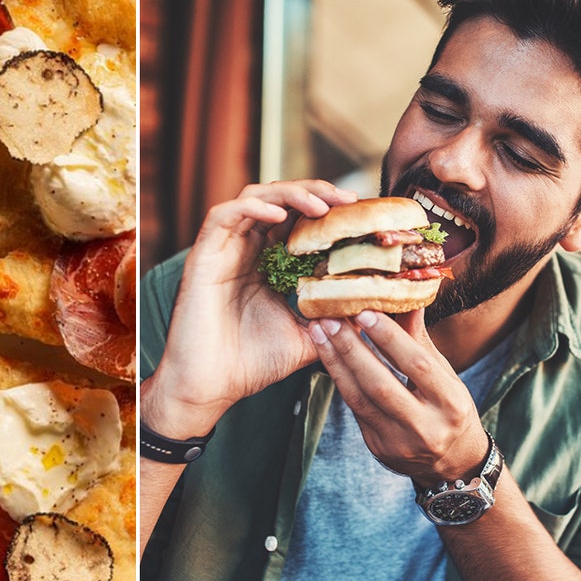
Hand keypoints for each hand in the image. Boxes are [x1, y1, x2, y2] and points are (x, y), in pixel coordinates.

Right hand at [141, 180, 355, 437]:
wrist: (209, 388)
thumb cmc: (250, 365)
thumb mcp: (307, 339)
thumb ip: (335, 322)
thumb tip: (377, 311)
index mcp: (266, 264)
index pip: (297, 220)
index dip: (327, 209)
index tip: (360, 213)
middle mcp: (245, 250)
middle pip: (280, 199)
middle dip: (316, 192)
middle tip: (349, 200)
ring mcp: (223, 250)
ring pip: (253, 197)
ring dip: (289, 193)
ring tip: (321, 205)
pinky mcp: (203, 256)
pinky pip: (222, 216)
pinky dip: (251, 207)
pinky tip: (278, 213)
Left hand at [307, 309, 487, 485]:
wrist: (451, 462)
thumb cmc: (448, 408)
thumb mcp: (445, 376)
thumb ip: (420, 341)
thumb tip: (407, 296)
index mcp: (451, 404)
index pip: (417, 366)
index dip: (390, 338)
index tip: (365, 311)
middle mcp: (426, 427)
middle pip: (381, 385)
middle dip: (352, 349)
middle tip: (330, 319)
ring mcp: (399, 442)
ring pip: (360, 398)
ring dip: (336, 362)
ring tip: (319, 333)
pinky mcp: (377, 447)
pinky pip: (354, 408)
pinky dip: (339, 379)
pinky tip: (327, 355)